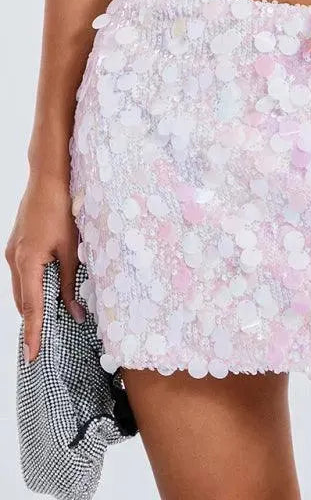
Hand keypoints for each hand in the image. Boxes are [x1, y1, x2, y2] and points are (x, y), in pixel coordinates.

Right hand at [5, 171, 83, 363]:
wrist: (48, 179)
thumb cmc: (63, 210)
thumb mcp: (72, 249)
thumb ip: (70, 282)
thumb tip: (74, 312)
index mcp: (28, 262)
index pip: (31, 308)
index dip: (33, 333)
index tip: (32, 356)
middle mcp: (14, 259)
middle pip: (22, 301)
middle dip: (32, 322)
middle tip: (44, 344)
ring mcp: (11, 252)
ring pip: (21, 289)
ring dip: (32, 305)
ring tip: (47, 323)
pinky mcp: (16, 245)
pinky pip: (21, 275)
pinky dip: (31, 288)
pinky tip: (45, 293)